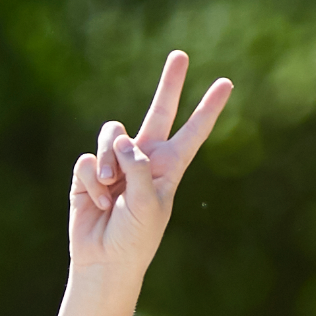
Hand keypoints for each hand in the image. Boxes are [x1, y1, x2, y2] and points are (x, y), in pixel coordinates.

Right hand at [71, 52, 233, 272]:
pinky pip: (88, 159)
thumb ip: (139, 167)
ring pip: (112, 134)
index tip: (226, 83)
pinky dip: (92, 181)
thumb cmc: (136, 238)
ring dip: (109, 162)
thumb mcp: (149, 204)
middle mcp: (144, 159)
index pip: (193, 132)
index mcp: (169, 167)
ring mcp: (116, 163)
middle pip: (159, 111)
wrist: (104, 260)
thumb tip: (122, 140)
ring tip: (111, 191)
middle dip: (169, 84)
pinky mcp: (90, 171)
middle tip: (181, 55)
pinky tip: (97, 201)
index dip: (208, 108)